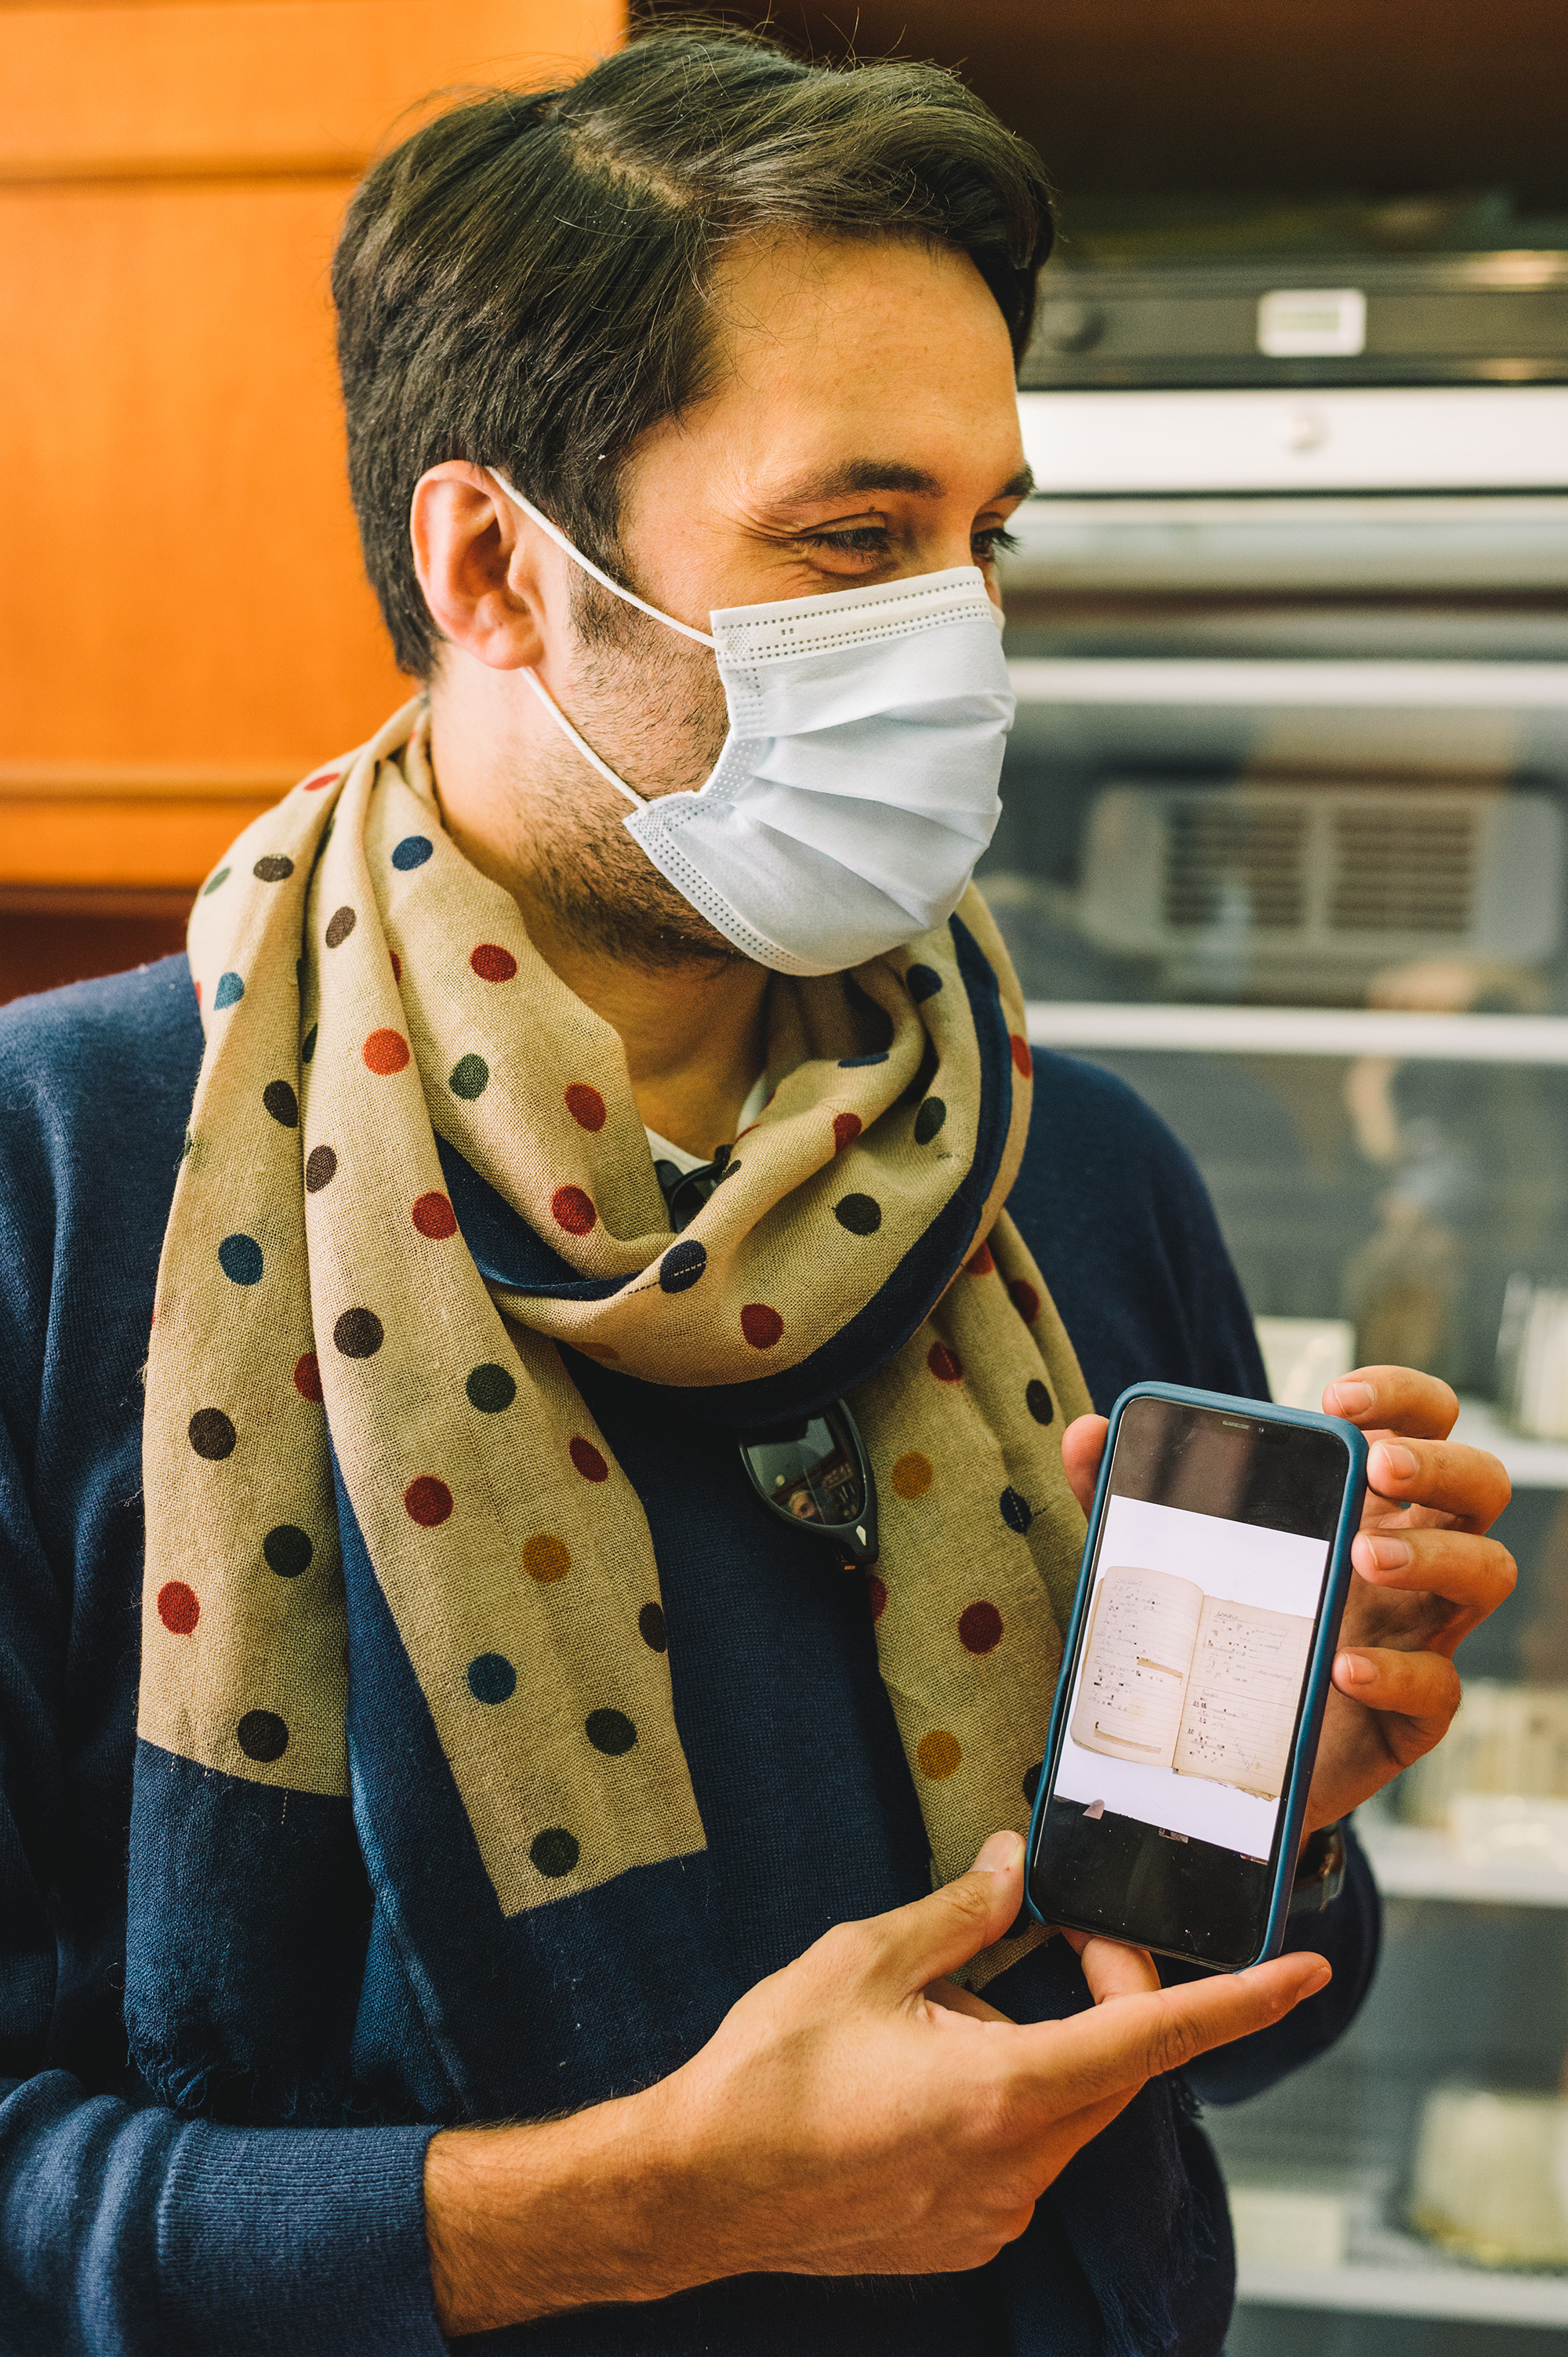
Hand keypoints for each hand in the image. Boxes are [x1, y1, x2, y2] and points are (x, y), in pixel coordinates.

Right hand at [425, 1831, 1327, 2330]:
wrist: (695, 2189)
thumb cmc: (768, 2071)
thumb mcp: (864, 1960)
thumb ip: (961, 1914)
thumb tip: (1015, 1866)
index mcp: (1004, 2091)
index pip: (1155, 2036)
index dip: (1240, 2002)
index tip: (1307, 1972)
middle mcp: (1018, 2165)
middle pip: (1114, 2067)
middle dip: (1109, 1990)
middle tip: (1053, 1931)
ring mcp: (995, 2212)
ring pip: (1070, 2109)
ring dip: (1050, 2046)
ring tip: (958, 2007)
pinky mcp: (967, 2235)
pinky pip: (1025, 2154)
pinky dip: (1010, 2098)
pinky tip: (932, 2071)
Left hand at [1061, 1365, 1514, 1836]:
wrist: (1209, 1762)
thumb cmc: (1206, 1636)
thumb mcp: (1162, 1560)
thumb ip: (1124, 1497)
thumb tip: (1083, 1432)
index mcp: (1357, 1505)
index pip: (1419, 1424)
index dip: (1402, 1397)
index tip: (1339, 1400)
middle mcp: (1402, 1560)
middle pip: (1477, 1485)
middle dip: (1441, 1463)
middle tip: (1378, 1468)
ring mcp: (1415, 1634)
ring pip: (1486, 1573)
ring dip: (1438, 1556)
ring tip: (1365, 1557)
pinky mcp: (1409, 1715)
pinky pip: (1441, 1688)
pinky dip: (1400, 1673)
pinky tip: (1344, 1666)